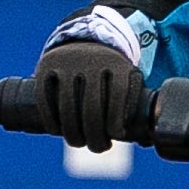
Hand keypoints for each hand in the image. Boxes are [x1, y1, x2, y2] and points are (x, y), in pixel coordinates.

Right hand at [33, 39, 150, 150]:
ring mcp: (66, 63)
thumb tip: (143, 139)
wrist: (83, 40)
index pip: (118, 97)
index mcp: (116, 64)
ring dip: (72, 132)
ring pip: (68, 106)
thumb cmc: (110, 71)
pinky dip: (50, 118)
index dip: (116, 121)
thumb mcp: (127, 77)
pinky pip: (45, 97)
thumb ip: (135, 102)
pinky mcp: (46, 66)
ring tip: (78, 143)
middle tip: (97, 147)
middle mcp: (91, 61)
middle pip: (91, 107)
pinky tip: (56, 131)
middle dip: (94, 135)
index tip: (115, 136)